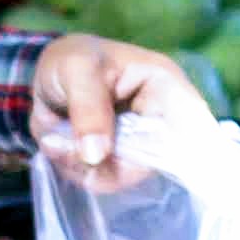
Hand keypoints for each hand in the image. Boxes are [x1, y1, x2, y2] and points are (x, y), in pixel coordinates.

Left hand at [28, 33, 207, 179]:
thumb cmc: (71, 60)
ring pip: (126, 175)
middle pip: (157, 160)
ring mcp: (141, 143)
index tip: (144, 161)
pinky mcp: (121, 160)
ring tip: (58, 142)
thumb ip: (88, 108)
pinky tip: (61, 149)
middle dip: (110, 161)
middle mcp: (161, 118)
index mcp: (165, 85)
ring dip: (87, 167)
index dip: (189, 150)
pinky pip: (107, 179)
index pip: (193, 123)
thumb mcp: (76, 70)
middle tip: (67, 146)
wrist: (46, 78)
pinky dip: (79, 170)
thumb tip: (98, 155)